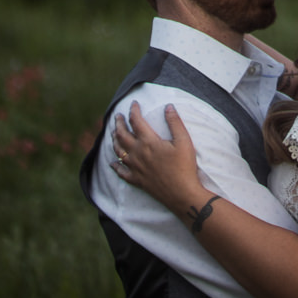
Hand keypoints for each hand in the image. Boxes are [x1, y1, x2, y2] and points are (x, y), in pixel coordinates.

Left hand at [113, 101, 206, 219]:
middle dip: (118, 123)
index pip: (136, 121)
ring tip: (113, 133)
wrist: (181, 193)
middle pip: (122, 135)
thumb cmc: (184, 166)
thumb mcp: (184, 141)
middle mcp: (138, 154)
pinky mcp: (136, 180)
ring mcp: (135, 168)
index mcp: (148, 142)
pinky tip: (112, 163)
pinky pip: (121, 172)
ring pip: (119, 151)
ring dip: (114, 140)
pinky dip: (115, 166)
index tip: (134, 104)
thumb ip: (175, 122)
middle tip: (117, 116)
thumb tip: (168, 106)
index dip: (133, 111)